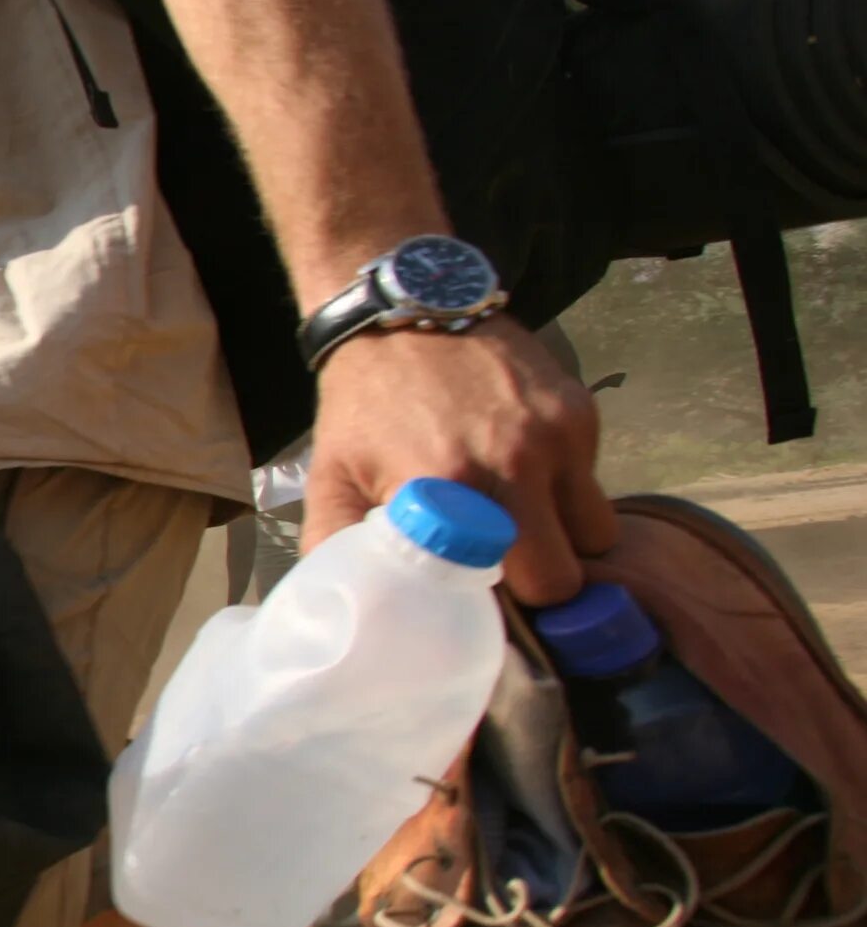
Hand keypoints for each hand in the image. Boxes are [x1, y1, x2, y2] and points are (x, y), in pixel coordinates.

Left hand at [302, 319, 616, 603]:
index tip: (484, 608)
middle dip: (540, 585)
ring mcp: (556, 436)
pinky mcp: (582, 411)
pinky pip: (595, 481)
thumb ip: (334, 547)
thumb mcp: (331, 477)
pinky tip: (522, 472)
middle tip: (504, 574)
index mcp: (449, 488)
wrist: (404, 311)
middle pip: (566, 576)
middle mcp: (515, 464)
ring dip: (563, 541)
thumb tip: (340, 615)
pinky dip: (566, 490)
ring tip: (518, 525)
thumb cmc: (364, 404)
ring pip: (595, 533)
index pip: (521, 590)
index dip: (507, 610)